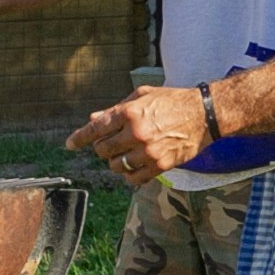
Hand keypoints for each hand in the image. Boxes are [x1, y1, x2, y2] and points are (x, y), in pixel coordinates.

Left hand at [66, 83, 214, 181]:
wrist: (204, 114)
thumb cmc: (173, 101)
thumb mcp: (143, 96)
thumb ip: (116, 109)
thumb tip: (93, 120)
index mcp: (130, 113)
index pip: (96, 129)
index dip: (79, 138)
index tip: (70, 144)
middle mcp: (136, 133)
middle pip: (103, 150)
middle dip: (102, 148)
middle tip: (110, 144)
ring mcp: (148, 151)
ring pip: (116, 166)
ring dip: (116, 162)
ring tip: (125, 154)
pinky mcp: (160, 165)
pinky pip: (134, 178)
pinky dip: (130, 175)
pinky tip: (135, 166)